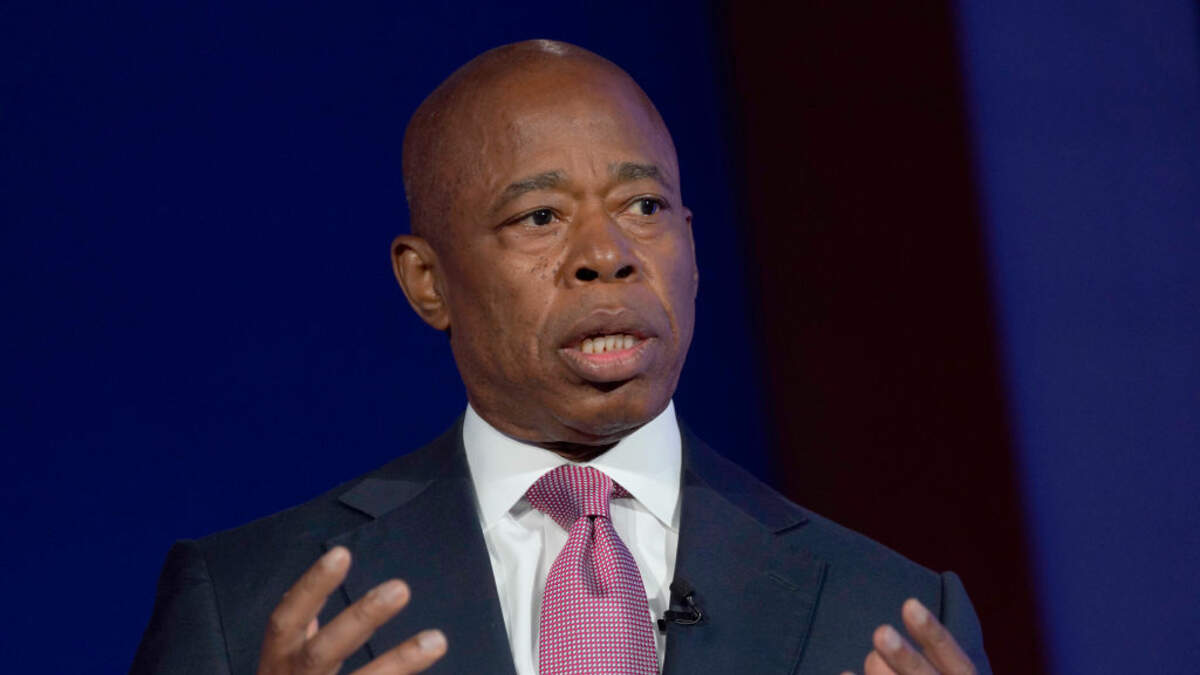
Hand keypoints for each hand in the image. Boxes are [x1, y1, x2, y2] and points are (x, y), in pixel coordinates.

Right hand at [257, 546, 446, 673]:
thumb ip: (301, 638)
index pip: (286, 621)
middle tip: (400, 588)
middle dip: (359, 619)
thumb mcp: (282, 670)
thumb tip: (313, 601)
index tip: (341, 554)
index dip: (310, 588)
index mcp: (276, 666)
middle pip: (322, 652)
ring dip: (398, 662)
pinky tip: (432, 672)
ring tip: (436, 639)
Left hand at [841, 598, 975, 674]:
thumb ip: (934, 660)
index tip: (910, 604)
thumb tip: (901, 619)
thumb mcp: (948, 674)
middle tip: (882, 632)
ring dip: (878, 669)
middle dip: (905, 658)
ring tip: (873, 658)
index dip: (934, 635)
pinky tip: (846, 673)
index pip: (959, 663)